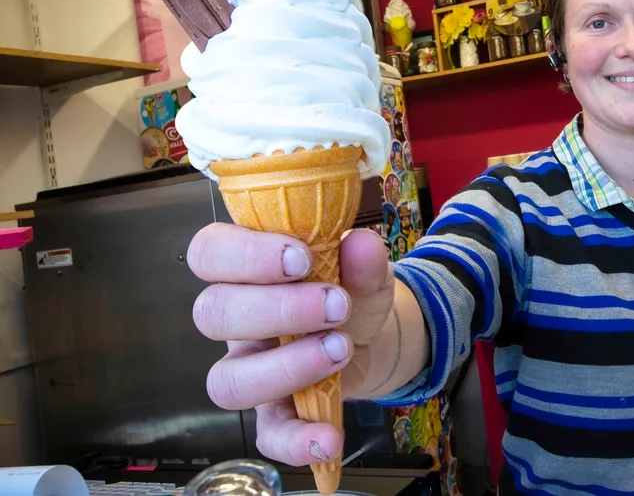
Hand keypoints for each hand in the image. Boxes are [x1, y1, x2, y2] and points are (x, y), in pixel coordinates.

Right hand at [187, 223, 395, 465]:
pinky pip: (267, 435)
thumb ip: (362, 259)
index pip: (209, 253)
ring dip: (286, 367)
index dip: (245, 255)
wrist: (371, 337)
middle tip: (337, 304)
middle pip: (213, 314)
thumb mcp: (362, 269)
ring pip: (228, 380)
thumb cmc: (348, 291)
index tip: (301, 257)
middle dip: (277, 309)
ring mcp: (249, 370)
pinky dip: (296, 441)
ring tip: (340, 349)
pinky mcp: (273, 414)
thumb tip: (361, 245)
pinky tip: (329, 436)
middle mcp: (235, 322)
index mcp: (245, 272)